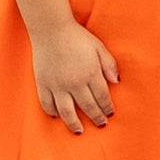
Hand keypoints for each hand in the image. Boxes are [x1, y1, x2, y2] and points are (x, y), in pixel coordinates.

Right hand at [29, 14, 121, 129]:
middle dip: (96, 118)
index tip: (110, 113)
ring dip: (75, 124)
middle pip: (88, 107)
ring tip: (80, 131)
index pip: (102, 97)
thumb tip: (117, 82)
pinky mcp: (43, 84)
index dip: (107, 107)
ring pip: (67, 112)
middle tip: (101, 124)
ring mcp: (57, 85)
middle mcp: (75, 83)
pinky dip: (52, 112)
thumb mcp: (99, 48)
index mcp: (90, 73)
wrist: (51, 29)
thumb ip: (109, 65)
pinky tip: (57, 116)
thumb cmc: (78, 37)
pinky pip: (47, 104)